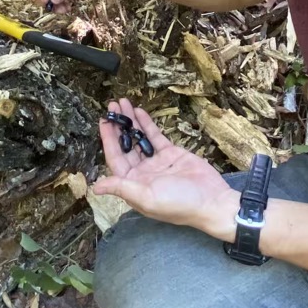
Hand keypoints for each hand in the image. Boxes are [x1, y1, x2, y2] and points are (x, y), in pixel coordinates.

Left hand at [96, 99, 235, 239]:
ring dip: (130, 122)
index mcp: (132, 184)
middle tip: (111, 106)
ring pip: (138, 138)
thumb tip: (95, 188)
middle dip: (117, 126)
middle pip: (124, 145)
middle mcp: (141, 173)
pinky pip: (154, 137)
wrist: (212, 201)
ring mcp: (156, 162)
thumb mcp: (146, 197)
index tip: (103, 121)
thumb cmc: (178, 204)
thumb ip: (121, 188)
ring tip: (123, 103)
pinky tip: (139, 111)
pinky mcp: (171, 154)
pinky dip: (146, 124)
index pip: (115, 158)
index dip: (108, 139)